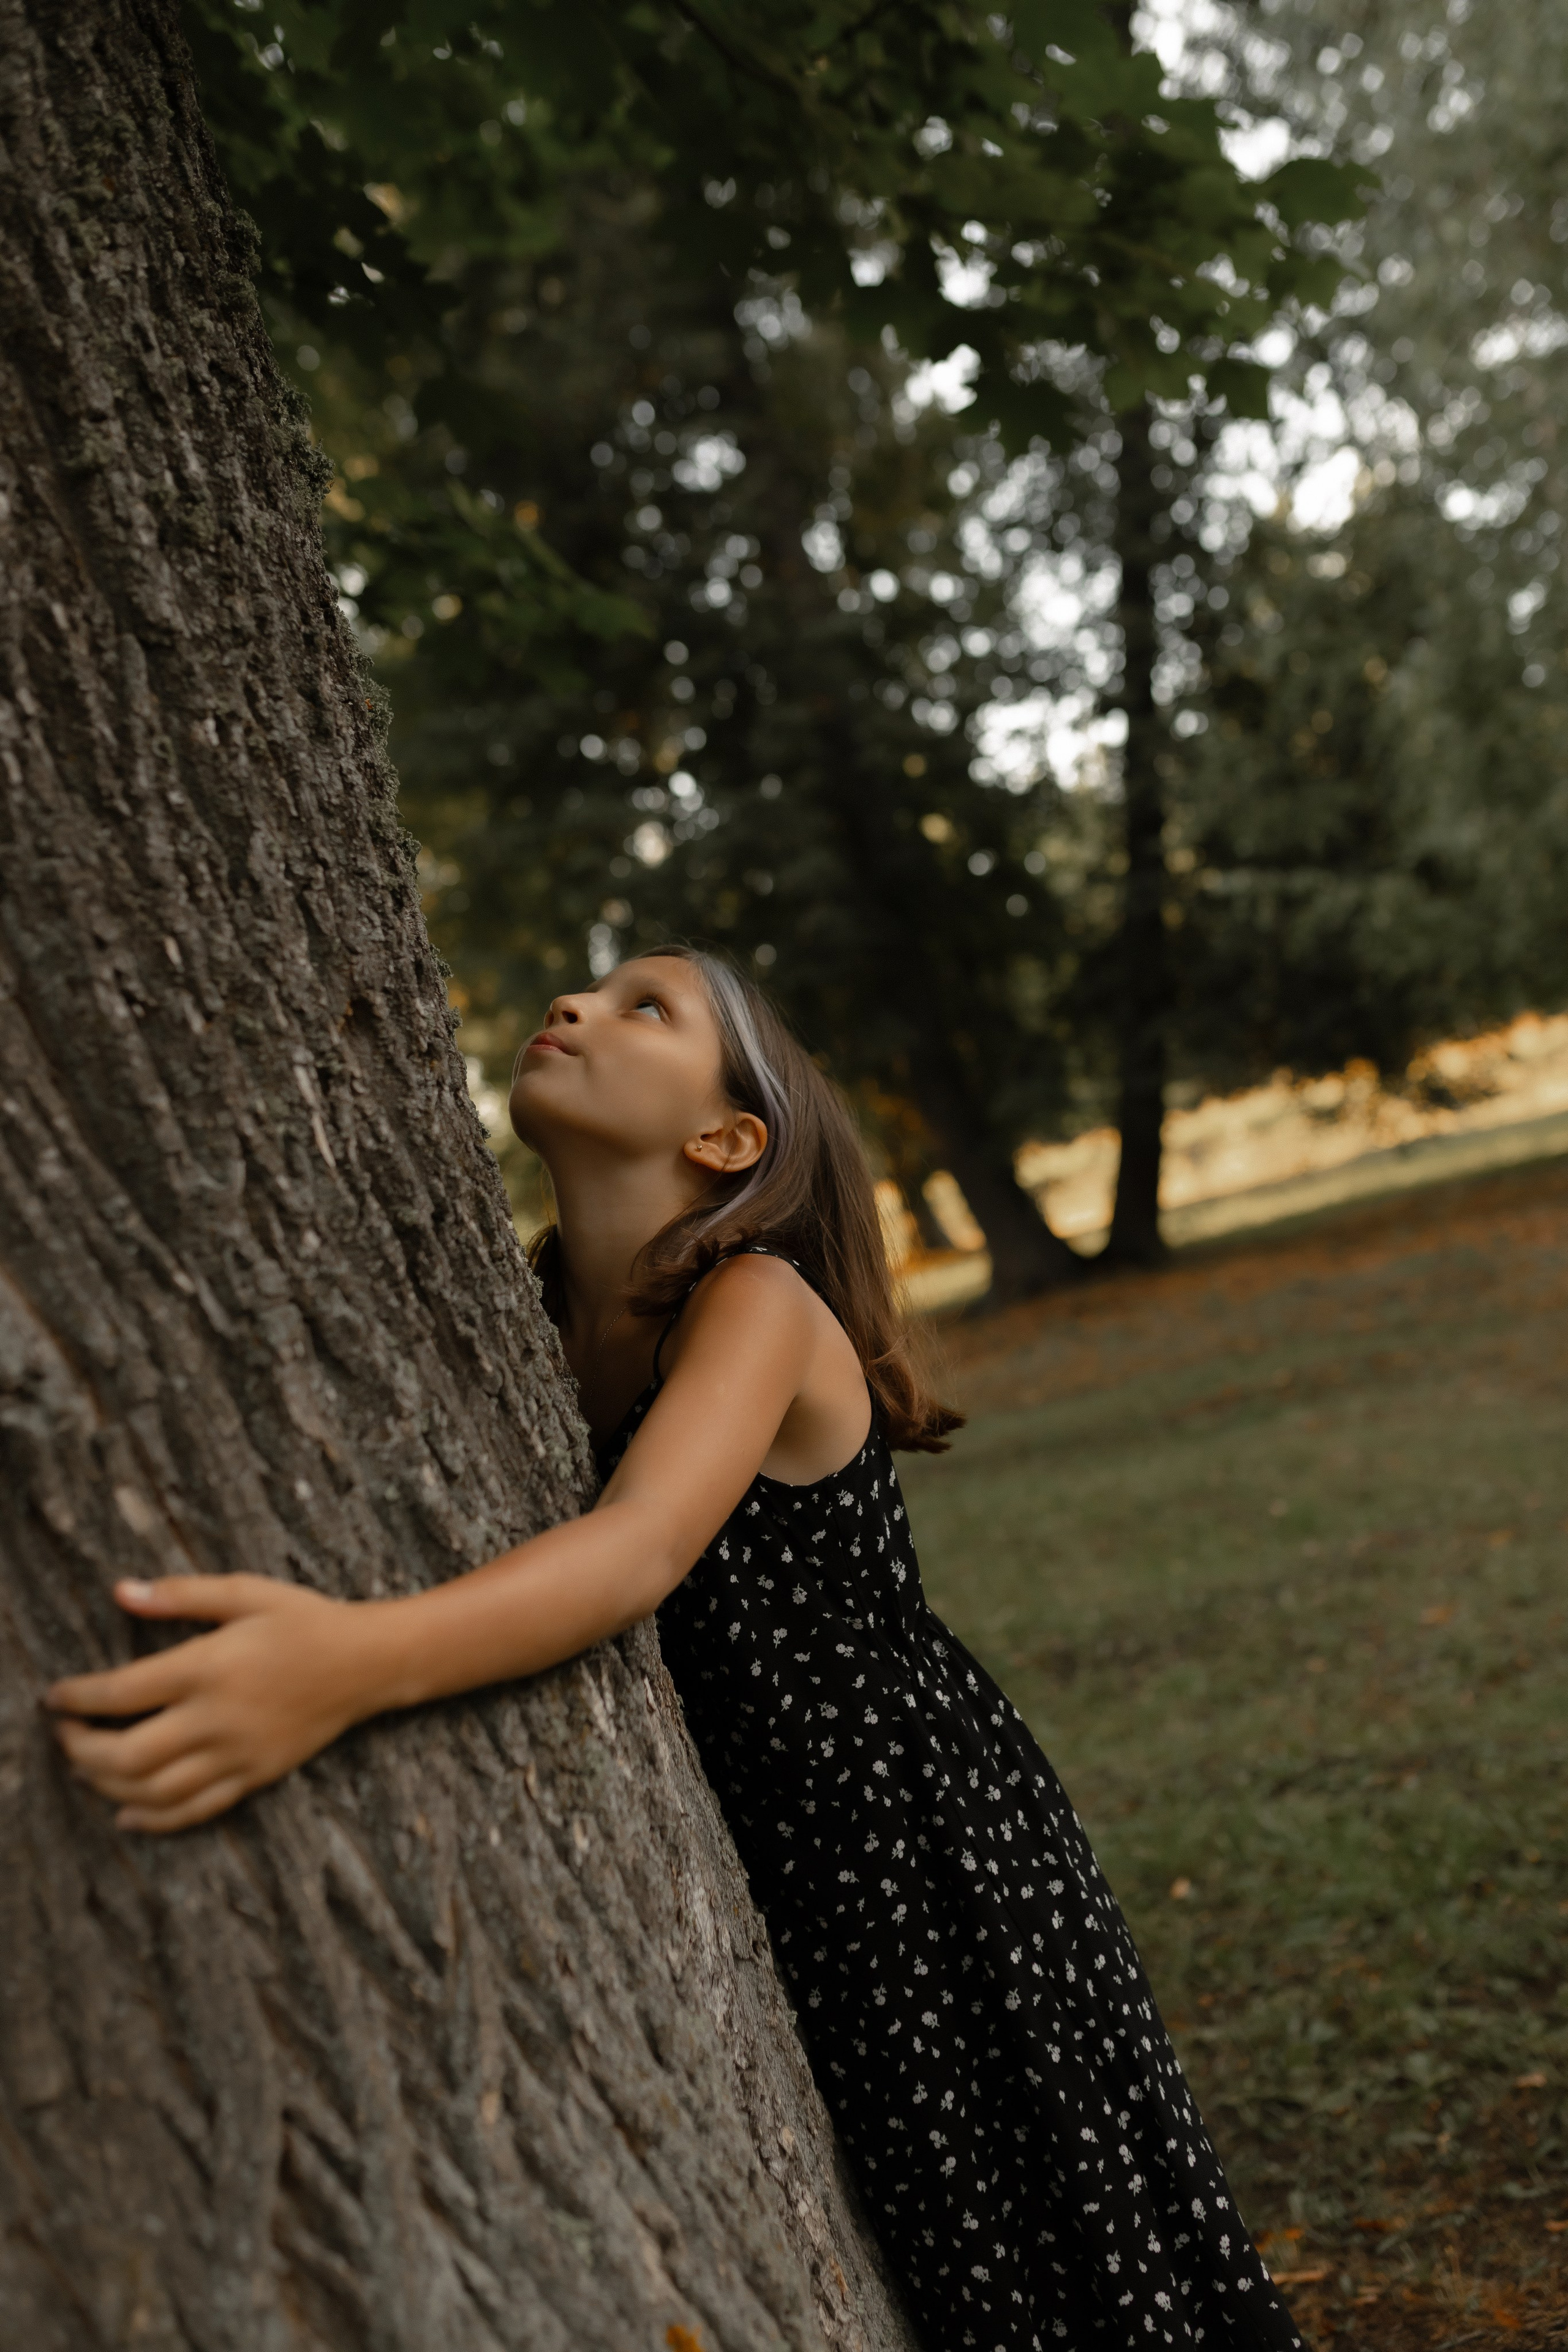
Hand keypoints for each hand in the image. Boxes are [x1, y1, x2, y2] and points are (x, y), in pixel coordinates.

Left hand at [47, 1575, 372, 1833]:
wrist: (366, 1663)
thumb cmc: (304, 1620)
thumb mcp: (245, 1592)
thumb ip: (180, 1595)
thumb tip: (120, 1591)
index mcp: (209, 1667)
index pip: (122, 1693)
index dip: (77, 1698)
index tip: (54, 1698)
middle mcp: (217, 1718)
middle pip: (127, 1755)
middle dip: (81, 1750)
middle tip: (64, 1736)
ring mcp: (237, 1754)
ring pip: (154, 1791)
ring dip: (107, 1785)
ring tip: (84, 1769)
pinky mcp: (254, 1777)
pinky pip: (194, 1811)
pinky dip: (153, 1820)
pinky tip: (125, 1814)